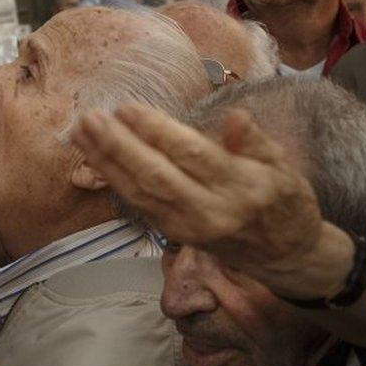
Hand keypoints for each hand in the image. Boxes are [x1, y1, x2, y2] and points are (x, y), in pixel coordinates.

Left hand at [71, 104, 322, 277]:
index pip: (191, 156)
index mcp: (239, 187)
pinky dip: (113, 179)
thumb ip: (256, 142)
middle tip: (90, 118)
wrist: (285, 257)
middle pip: (156, 177)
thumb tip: (236, 118)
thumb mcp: (283, 167)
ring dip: (106, 162)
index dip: (157, 132)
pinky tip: (93, 156)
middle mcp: (208, 211)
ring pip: (139, 193)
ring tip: (81, 131)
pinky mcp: (172, 233)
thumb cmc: (285, 202)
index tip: (127, 107)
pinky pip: (138, 204)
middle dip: (118, 147)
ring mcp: (186, 227)